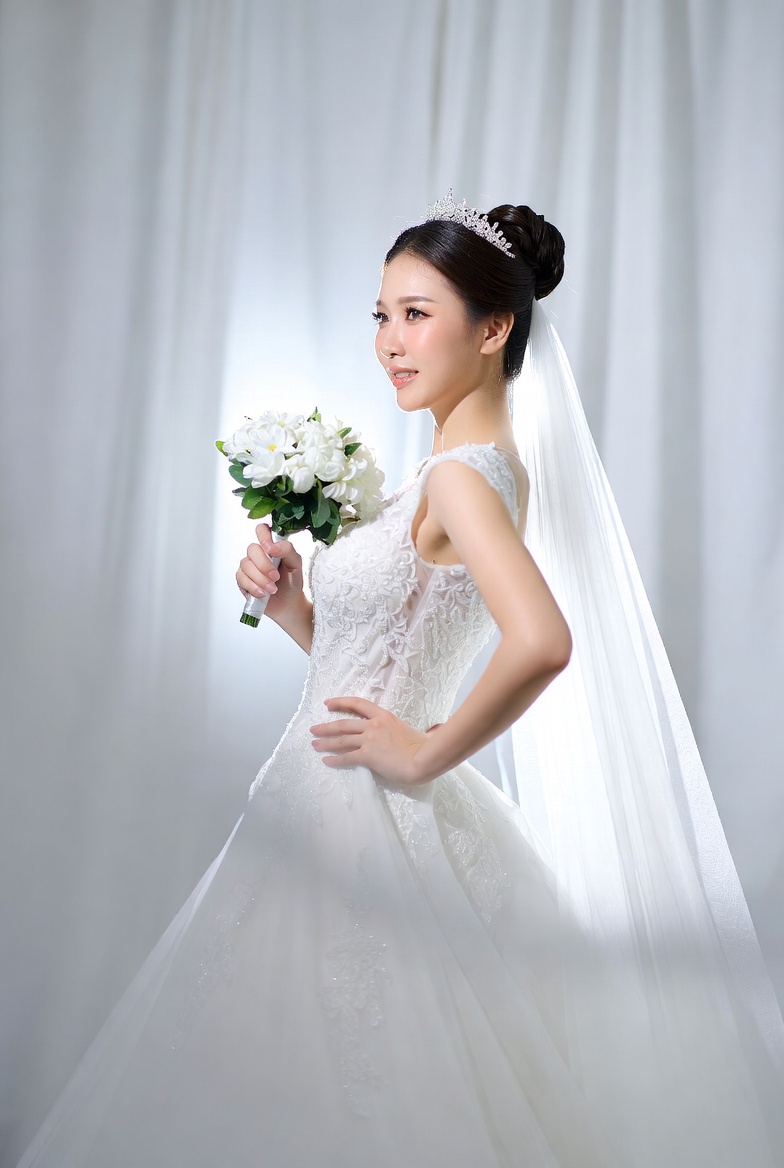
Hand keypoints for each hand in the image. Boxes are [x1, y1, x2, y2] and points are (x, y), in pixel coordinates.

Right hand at [236, 524, 303, 623]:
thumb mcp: (296, 564)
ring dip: (260, 579)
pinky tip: (263, 593)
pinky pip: (242, 579)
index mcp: (271, 546)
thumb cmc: (292, 582)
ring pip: (246, 565)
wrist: (288, 604)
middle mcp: (257, 554)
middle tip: (276, 577)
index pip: (261, 530)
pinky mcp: (242, 580)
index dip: (263, 536)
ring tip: (273, 589)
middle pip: (252, 549)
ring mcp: (248, 567)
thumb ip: (287, 550)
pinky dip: (254, 587)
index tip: (270, 549)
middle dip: (264, 565)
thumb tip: (272, 546)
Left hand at [310, 696, 431, 786]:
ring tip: (315, 745)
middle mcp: (374, 725)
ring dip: (326, 743)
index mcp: (384, 716)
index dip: (341, 702)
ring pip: (342, 740)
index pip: (358, 704)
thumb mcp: (408, 730)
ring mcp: (369, 739)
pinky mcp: (368, 755)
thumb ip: (399, 729)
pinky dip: (335, 759)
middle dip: (326, 727)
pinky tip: (326, 761)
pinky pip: (347, 757)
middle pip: (344, 723)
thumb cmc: (422, 746)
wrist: (423, 758)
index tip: (328, 703)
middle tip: (314, 729)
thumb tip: (400, 731)